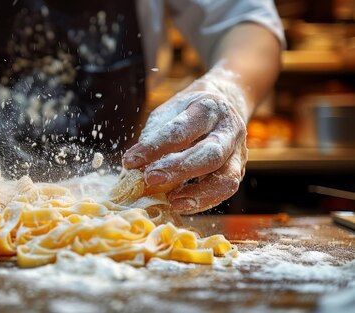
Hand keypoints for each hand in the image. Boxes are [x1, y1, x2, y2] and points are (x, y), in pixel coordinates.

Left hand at [123, 71, 248, 213]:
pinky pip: (224, 191)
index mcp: (208, 108)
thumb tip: (134, 169)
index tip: (130, 161)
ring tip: (170, 200)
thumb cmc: (187, 111)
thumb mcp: (168, 113)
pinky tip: (179, 204)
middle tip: (150, 179)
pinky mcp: (239, 170)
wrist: (224, 103)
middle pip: (210, 154)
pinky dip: (202, 201)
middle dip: (178, 169)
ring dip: (197, 193)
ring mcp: (238, 152)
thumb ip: (153, 138)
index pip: (181, 129)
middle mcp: (229, 129)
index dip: (155, 147)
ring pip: (226, 178)